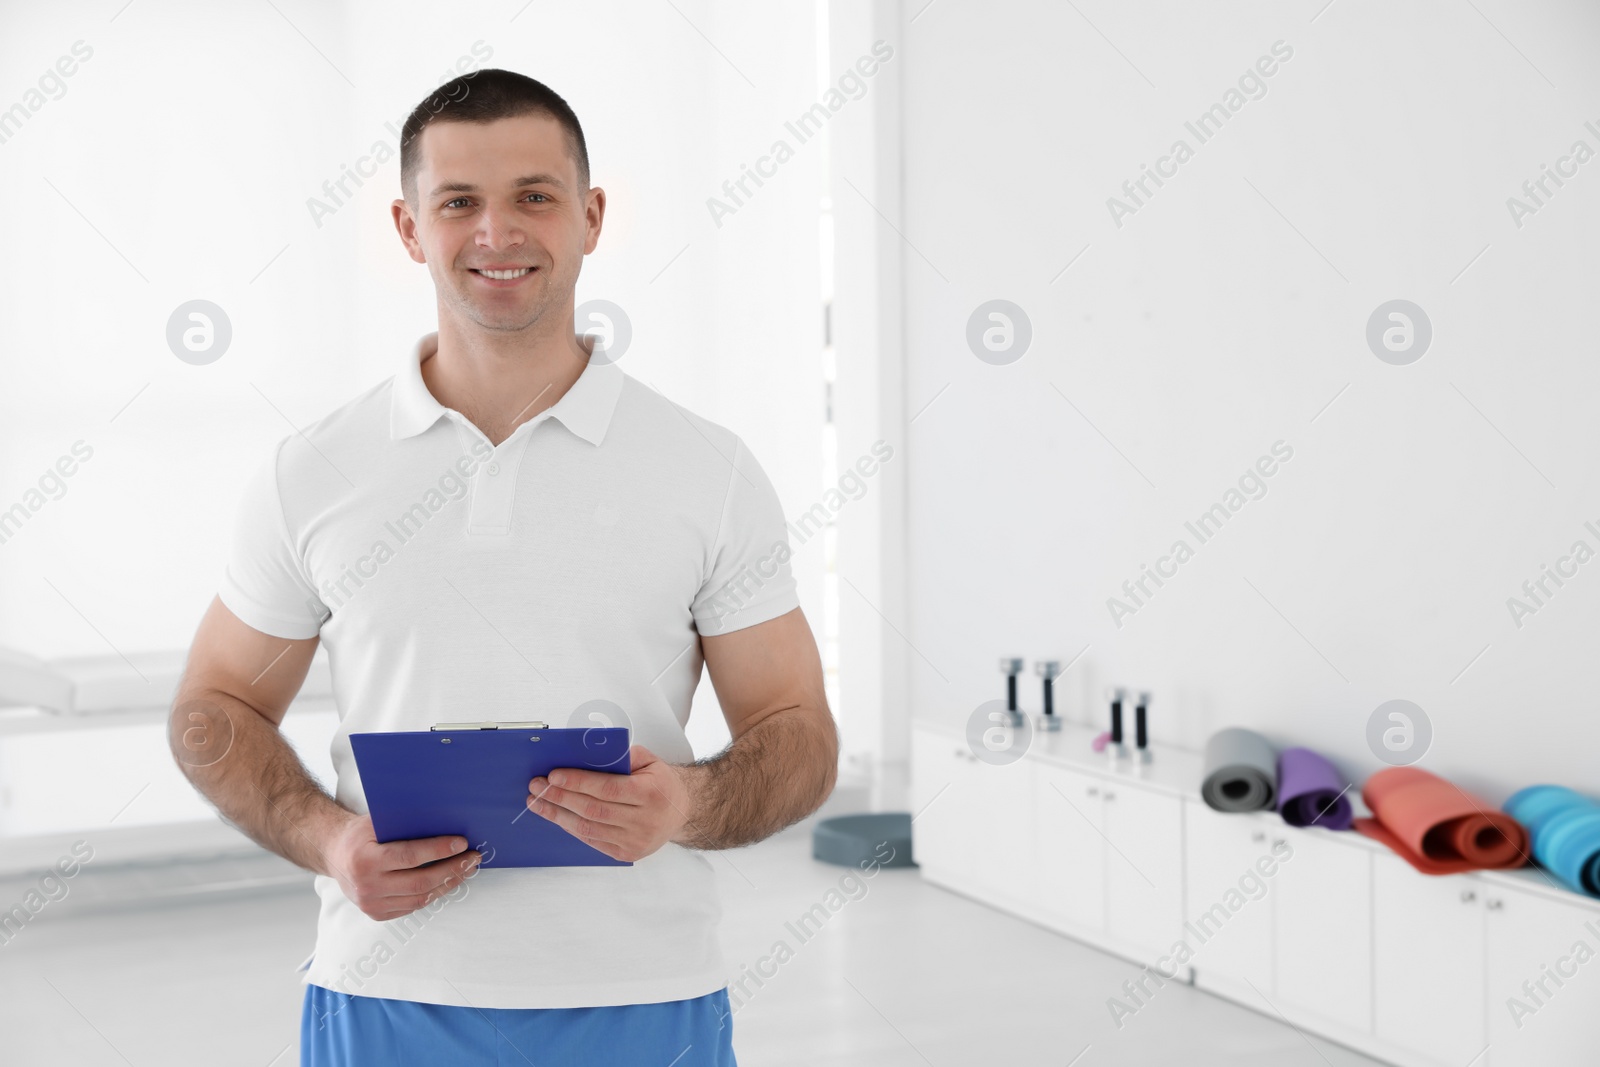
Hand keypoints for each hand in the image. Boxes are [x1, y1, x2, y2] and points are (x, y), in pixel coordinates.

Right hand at [323, 814, 481, 920]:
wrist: (334, 854)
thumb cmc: (360, 834)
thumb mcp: (377, 823)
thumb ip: (405, 826)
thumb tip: (447, 821)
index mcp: (365, 860)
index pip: (410, 857)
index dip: (439, 850)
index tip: (462, 843)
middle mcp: (366, 886)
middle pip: (420, 882)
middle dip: (452, 869)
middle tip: (473, 858)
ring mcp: (371, 904)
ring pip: (420, 898)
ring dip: (448, 883)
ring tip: (466, 869)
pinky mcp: (377, 914)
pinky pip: (413, 906)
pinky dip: (434, 893)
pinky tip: (448, 881)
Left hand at [526, 744, 695, 861]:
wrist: (682, 811)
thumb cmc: (661, 783)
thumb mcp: (649, 760)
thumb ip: (622, 757)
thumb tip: (586, 756)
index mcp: (650, 794)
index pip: (607, 789)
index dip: (578, 783)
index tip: (553, 775)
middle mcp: (644, 821)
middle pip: (593, 810)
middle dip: (560, 797)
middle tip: (537, 787)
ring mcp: (635, 841)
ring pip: (588, 829)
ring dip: (558, 815)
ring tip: (538, 802)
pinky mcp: (627, 854)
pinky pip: (592, 841)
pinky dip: (571, 828)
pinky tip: (557, 816)